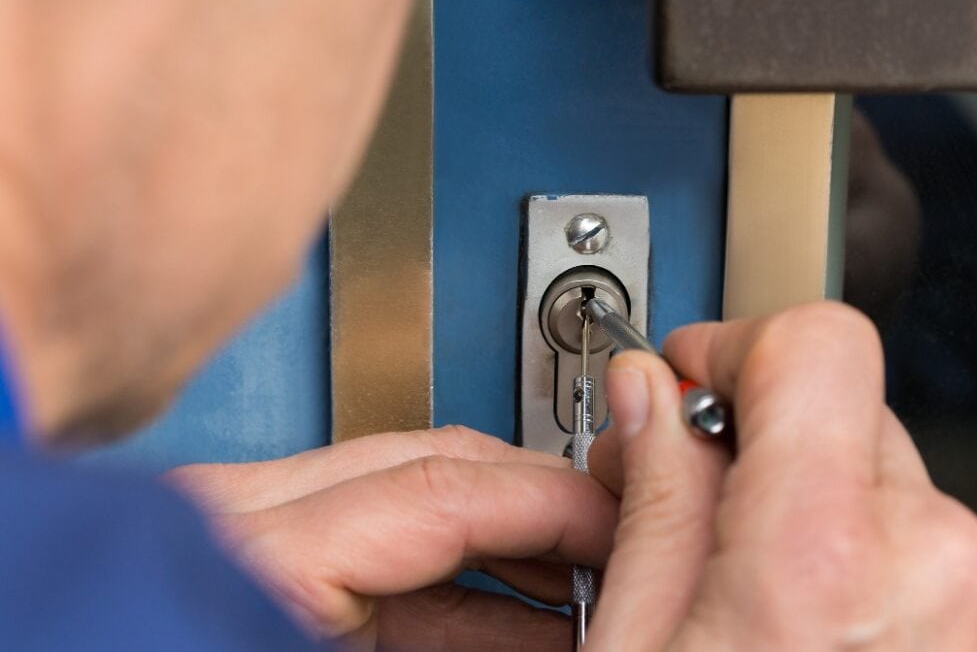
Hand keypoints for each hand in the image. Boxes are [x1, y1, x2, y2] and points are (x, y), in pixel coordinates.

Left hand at [166, 426, 617, 650]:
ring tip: (583, 586)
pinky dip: (462, 581)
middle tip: (613, 540)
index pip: (439, 483)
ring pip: (417, 495)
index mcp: (255, 546)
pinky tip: (524, 616)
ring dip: (511, 542)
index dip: (551, 500)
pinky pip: (382, 552)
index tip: (616, 521)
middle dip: (541, 500)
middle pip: (436, 460)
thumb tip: (562, 631)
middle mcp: (243, 513)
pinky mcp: (263, 563)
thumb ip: (459, 637)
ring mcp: (249, 528)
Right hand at [587, 302, 976, 649]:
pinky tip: (816, 628)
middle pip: (844, 413)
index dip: (737, 344)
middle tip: (696, 504)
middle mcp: (942, 567)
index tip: (694, 377)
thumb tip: (651, 396)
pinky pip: (927, 551)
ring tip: (757, 594)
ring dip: (816, 512)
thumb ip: (654, 497)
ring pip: (884, 485)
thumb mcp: (634, 644)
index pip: (816, 341)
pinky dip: (867, 565)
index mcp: (826, 555)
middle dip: (763, 443)